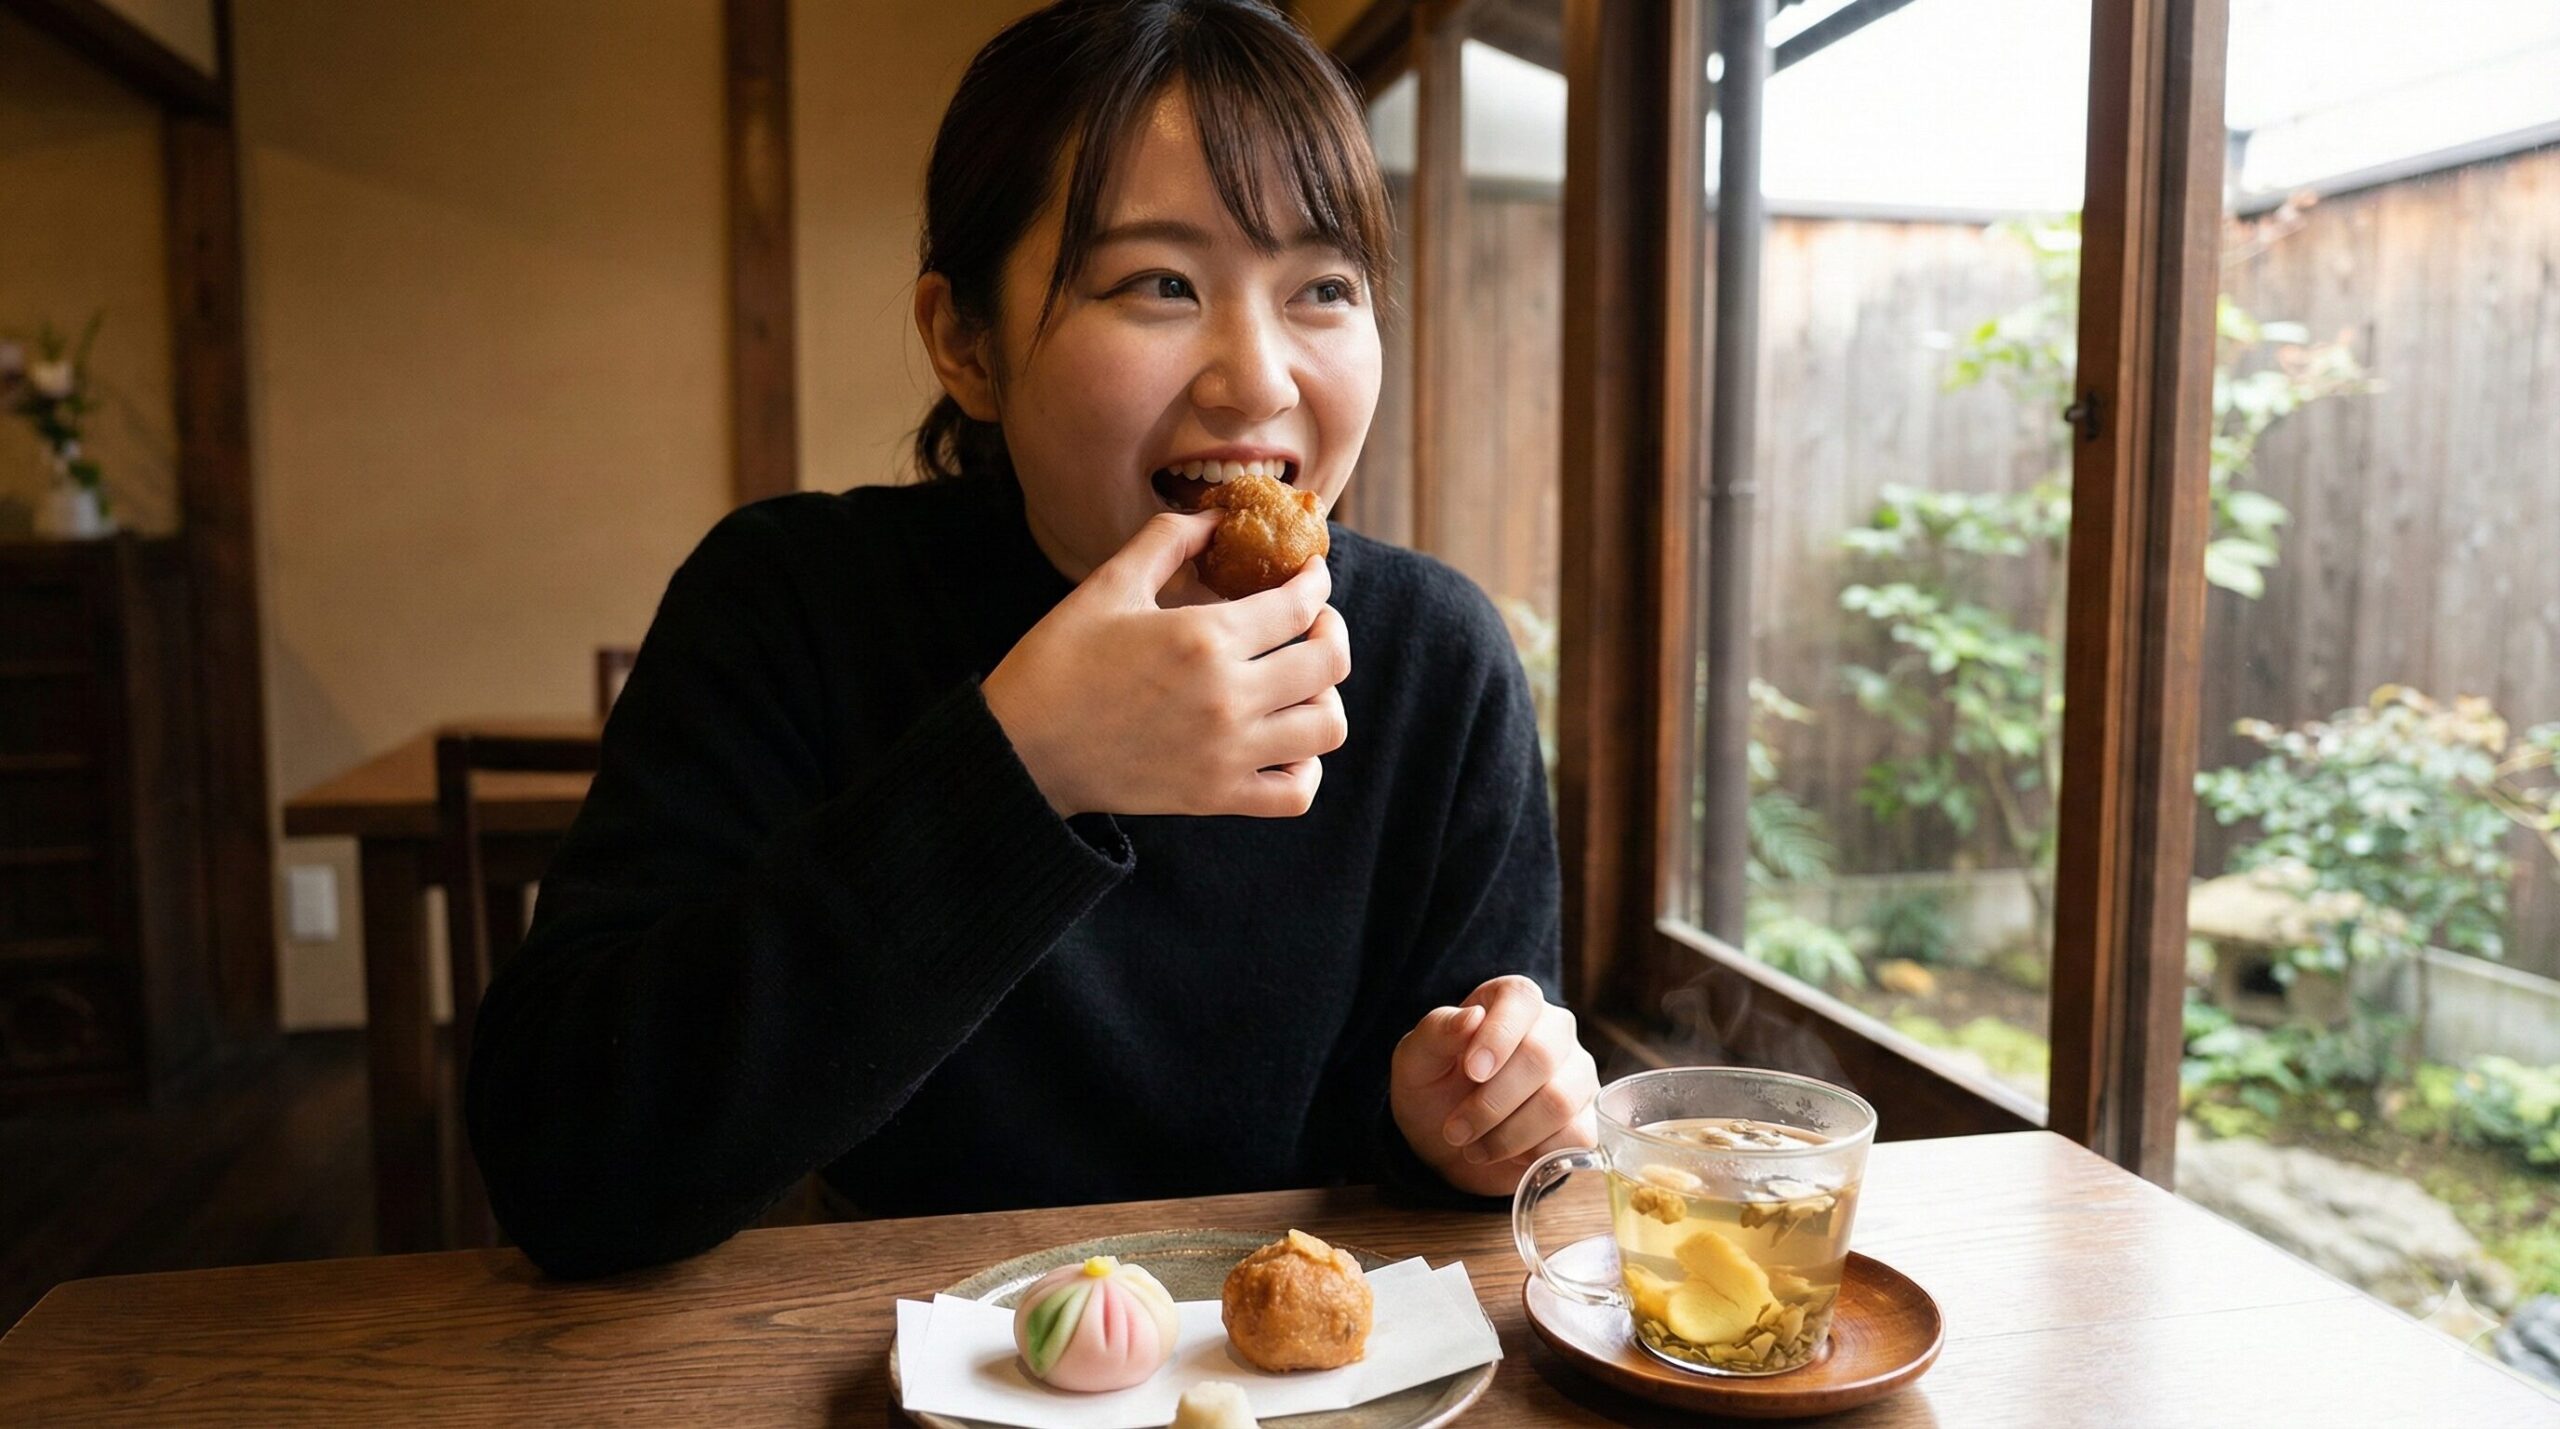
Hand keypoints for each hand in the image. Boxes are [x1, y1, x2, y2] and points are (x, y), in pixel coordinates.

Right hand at [982, 511, 1349, 818]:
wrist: (1022, 749)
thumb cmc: (1059, 661)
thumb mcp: (1108, 585)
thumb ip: (1168, 540)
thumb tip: (1216, 517)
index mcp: (1203, 637)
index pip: (1300, 604)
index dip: (1316, 580)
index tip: (1309, 574)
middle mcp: (1227, 696)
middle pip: (1329, 661)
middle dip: (1331, 629)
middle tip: (1313, 621)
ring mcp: (1227, 753)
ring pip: (1327, 726)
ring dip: (1326, 695)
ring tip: (1302, 681)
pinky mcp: (1217, 796)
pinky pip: (1296, 794)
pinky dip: (1306, 768)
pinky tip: (1285, 742)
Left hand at [1390, 975, 1599, 1197]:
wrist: (1449, 1144)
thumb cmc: (1434, 1089)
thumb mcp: (1417, 1060)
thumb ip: (1437, 1032)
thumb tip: (1472, 1017)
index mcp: (1513, 1002)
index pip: (1521, 999)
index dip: (1498, 1035)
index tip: (1471, 1072)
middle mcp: (1554, 1031)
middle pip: (1540, 1056)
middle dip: (1491, 1102)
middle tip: (1456, 1130)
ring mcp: (1576, 1075)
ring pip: (1559, 1101)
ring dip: (1509, 1135)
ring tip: (1474, 1148)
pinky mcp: (1586, 1119)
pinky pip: (1577, 1136)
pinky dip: (1536, 1154)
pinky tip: (1510, 1156)